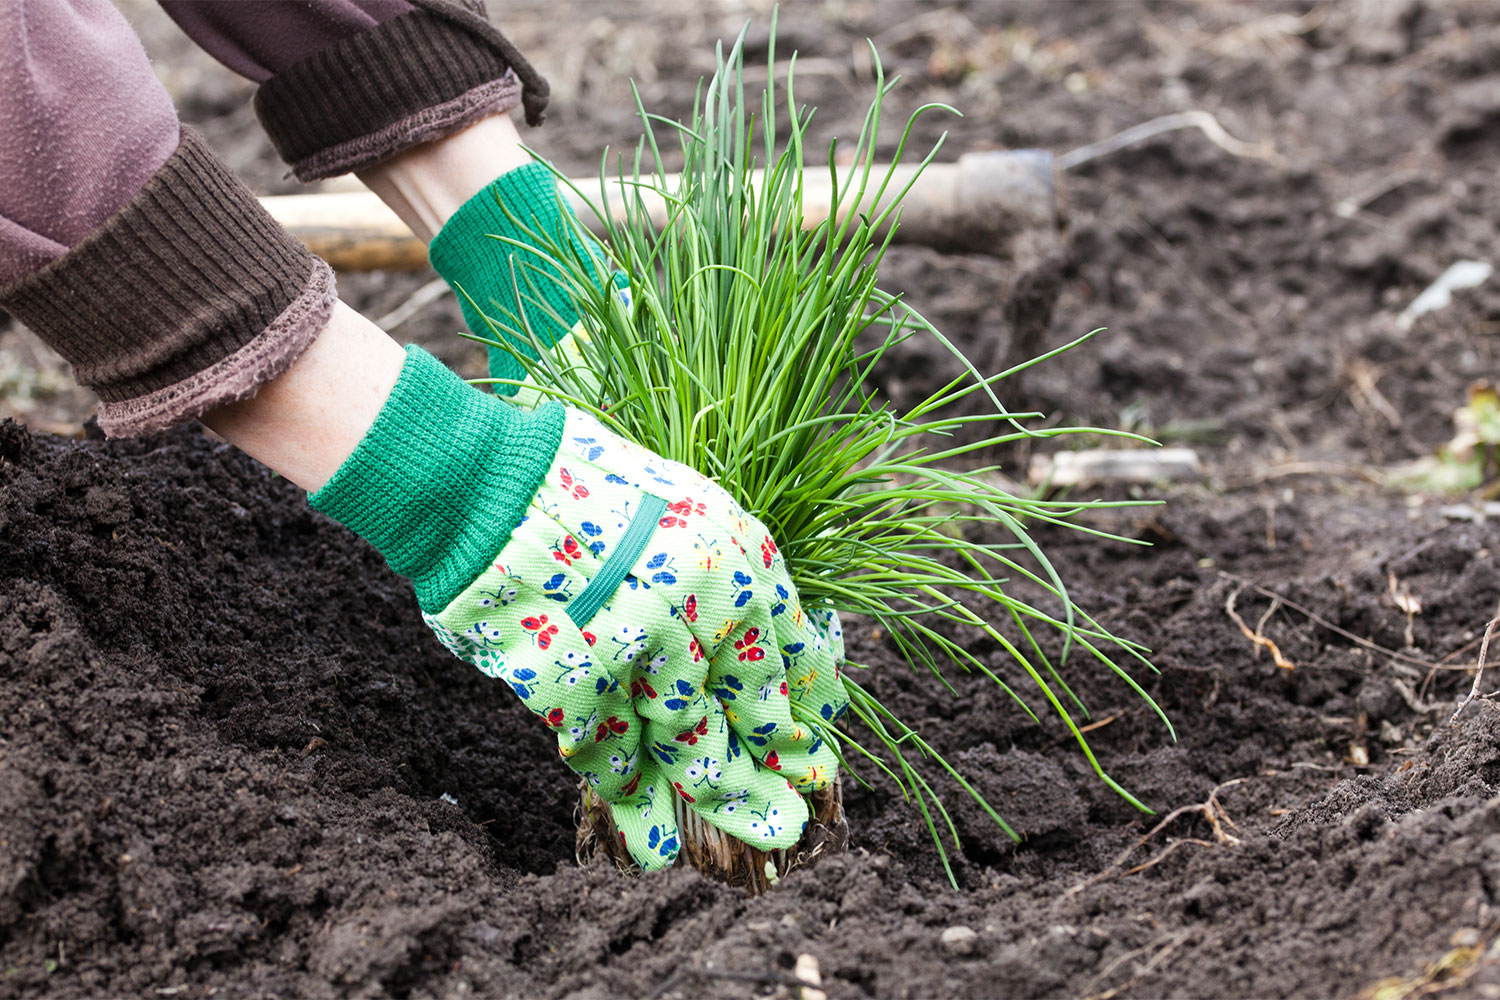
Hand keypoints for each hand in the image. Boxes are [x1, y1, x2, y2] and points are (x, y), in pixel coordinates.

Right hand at [422, 406, 848, 867]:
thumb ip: (728, 584)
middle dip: (762, 780)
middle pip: (748, 716)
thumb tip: (756, 666)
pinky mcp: (581, 682)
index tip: (806, 757)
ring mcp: (643, 649)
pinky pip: (611, 751)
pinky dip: (621, 787)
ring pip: (686, 746)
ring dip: (699, 800)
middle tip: (782, 829)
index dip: (798, 717)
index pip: (792, 661)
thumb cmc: (589, 491)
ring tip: (701, 843)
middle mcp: (706, 608)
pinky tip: (632, 813)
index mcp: (741, 562)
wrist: (492, 483)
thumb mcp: (688, 514)